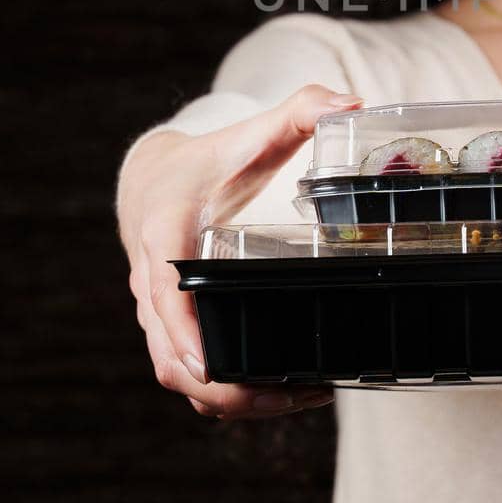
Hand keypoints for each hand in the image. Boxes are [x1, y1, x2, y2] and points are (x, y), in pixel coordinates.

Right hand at [117, 83, 362, 418]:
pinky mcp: (170, 330)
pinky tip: (282, 391)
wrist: (156, 181)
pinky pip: (189, 378)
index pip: (162, 292)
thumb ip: (300, 111)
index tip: (209, 365)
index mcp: (164, 235)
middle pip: (169, 356)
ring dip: (231, 399)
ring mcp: (157, 314)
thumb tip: (351, 103)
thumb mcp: (251, 134)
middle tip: (290, 392)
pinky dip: (227, 395)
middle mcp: (150, 284)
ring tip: (302, 394)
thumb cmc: (208, 162)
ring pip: (177, 377)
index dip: (183, 333)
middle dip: (223, 387)